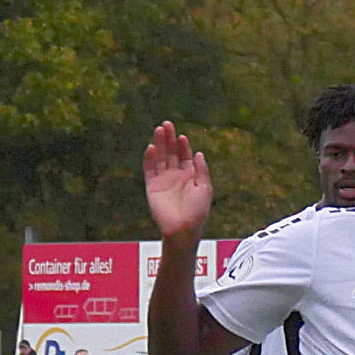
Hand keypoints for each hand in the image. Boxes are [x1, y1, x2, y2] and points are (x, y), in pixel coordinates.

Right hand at [144, 122, 211, 244]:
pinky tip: (151, 147)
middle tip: (167, 124)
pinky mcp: (152, 187)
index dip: (183, 146)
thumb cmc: (197, 212)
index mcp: (189, 176)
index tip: (182, 137)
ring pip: (160, 158)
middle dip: (169, 139)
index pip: (184, 156)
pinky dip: (149, 159)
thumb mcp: (205, 188)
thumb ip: (201, 170)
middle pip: (171, 153)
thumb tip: (199, 153)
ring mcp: (163, 181)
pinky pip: (149, 170)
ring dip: (159, 144)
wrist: (183, 229)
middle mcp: (175, 176)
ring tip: (159, 129)